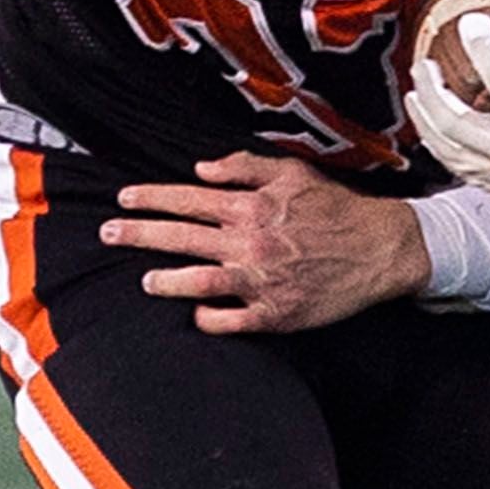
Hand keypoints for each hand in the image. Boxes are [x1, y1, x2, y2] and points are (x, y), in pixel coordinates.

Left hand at [102, 152, 429, 333]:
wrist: (381, 248)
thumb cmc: (337, 208)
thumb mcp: (293, 172)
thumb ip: (244, 167)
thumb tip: (200, 170)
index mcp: (251, 206)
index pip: (188, 200)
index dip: (151, 198)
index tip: (124, 199)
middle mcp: (250, 242)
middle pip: (181, 238)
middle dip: (138, 235)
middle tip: (108, 234)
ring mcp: (261, 281)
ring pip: (198, 281)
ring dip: (167, 281)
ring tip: (146, 281)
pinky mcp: (277, 314)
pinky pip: (231, 321)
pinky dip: (208, 319)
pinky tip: (195, 315)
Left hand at [407, 0, 489, 224]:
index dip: (483, 49)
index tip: (469, 21)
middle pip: (455, 125)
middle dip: (433, 93)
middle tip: (422, 64)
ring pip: (450, 153)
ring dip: (426, 122)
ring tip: (416, 95)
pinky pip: (462, 170)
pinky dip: (443, 146)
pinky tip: (435, 126)